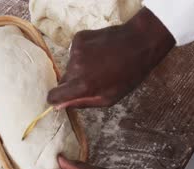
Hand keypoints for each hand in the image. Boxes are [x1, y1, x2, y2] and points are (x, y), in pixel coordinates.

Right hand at [48, 8, 174, 108]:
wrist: (140, 42)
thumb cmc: (129, 74)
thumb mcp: (109, 98)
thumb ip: (82, 103)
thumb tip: (59, 106)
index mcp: (82, 85)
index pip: (54, 95)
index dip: (57, 98)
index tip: (62, 98)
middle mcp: (75, 67)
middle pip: (64, 80)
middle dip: (74, 82)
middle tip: (93, 78)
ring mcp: (75, 50)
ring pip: (70, 65)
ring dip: (81, 67)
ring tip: (100, 63)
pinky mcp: (78, 38)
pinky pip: (74, 51)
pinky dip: (83, 53)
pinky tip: (99, 52)